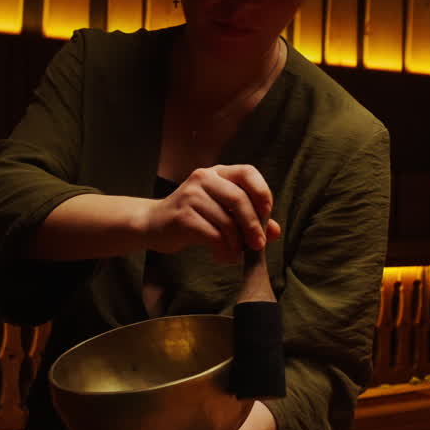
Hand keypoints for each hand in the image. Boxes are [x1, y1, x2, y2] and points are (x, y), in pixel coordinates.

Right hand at [142, 165, 282, 263]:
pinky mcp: (182, 216)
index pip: (247, 172)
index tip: (267, 215)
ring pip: (226, 220)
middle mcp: (204, 178)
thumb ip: (249, 219)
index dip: (262, 192)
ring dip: (237, 243)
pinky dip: (223, 250)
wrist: (154, 225)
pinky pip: (212, 235)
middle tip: (259, 245)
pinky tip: (222, 257)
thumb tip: (275, 231)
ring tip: (236, 255)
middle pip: (238, 198)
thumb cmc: (194, 218)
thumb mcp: (222, 213)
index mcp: (217, 173)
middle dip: (253, 225)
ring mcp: (190, 195)